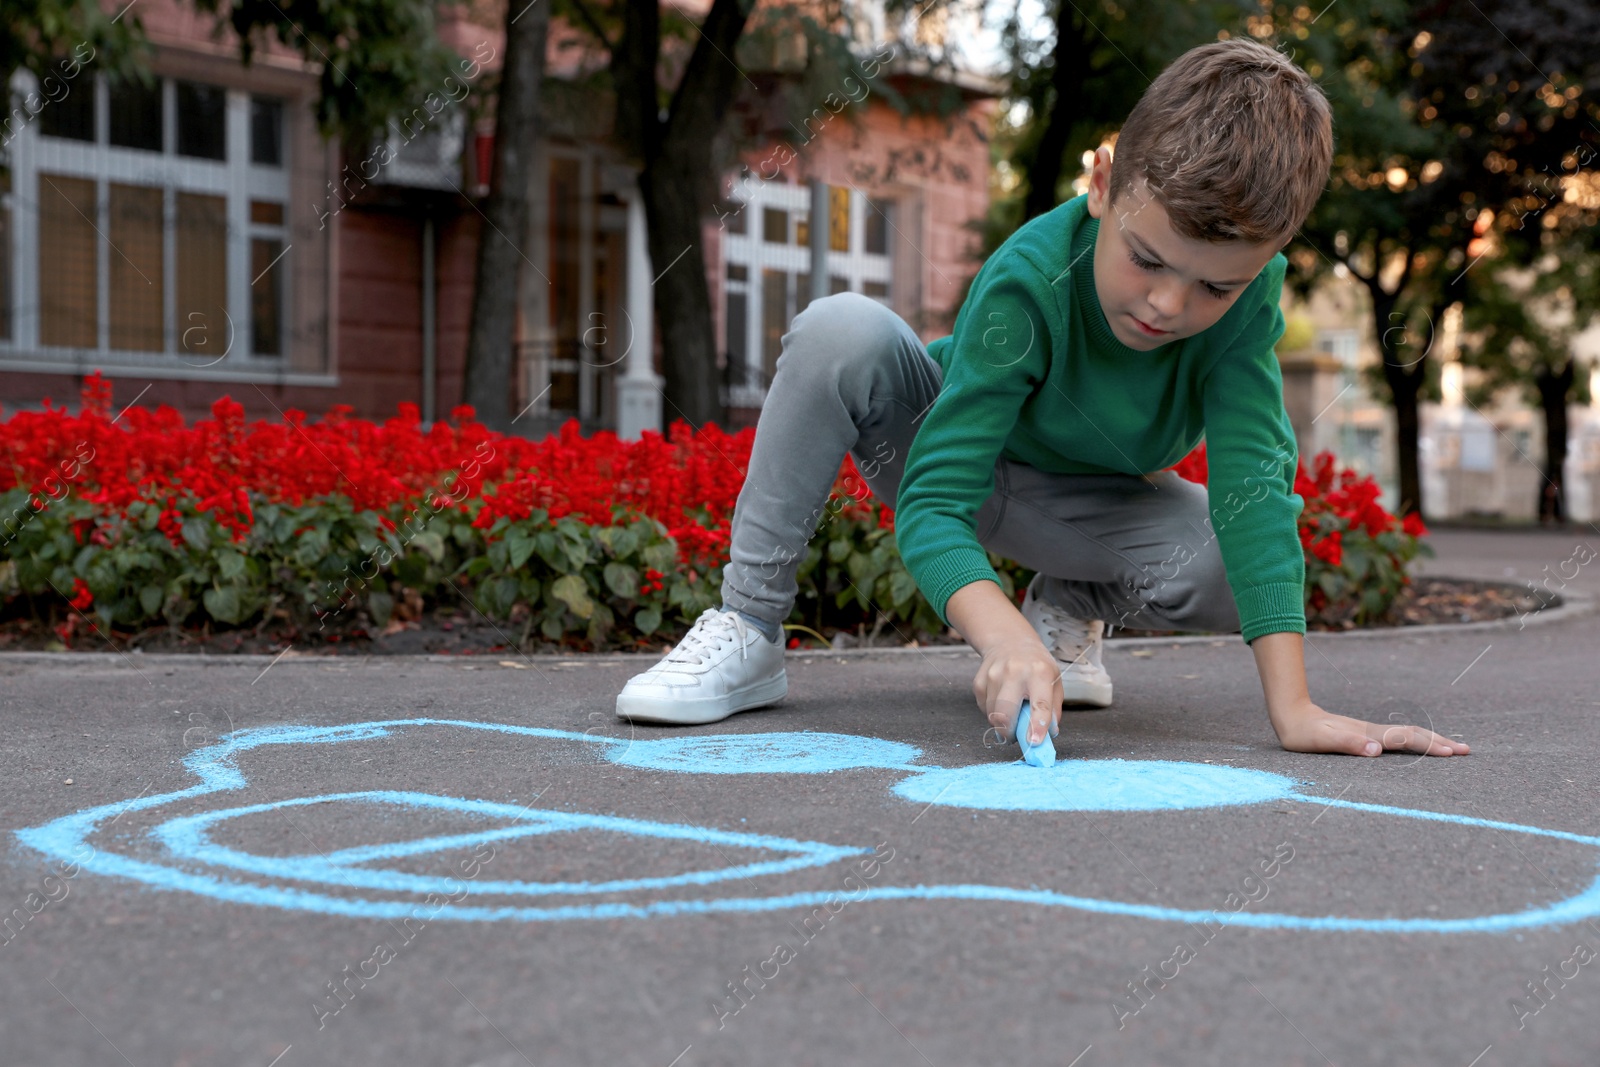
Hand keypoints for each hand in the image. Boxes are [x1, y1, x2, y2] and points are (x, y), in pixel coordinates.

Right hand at [973, 637, 1062, 745]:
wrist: (1009, 641)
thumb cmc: (1036, 665)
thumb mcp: (1054, 680)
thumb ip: (1053, 708)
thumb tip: (1049, 733)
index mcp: (1039, 672)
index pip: (1040, 704)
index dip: (1037, 726)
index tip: (1034, 743)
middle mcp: (1015, 672)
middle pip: (1005, 712)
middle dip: (1009, 732)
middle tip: (1015, 736)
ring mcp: (993, 675)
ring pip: (993, 714)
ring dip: (1001, 723)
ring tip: (1011, 714)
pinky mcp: (979, 681)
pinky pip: (984, 708)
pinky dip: (993, 712)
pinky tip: (1001, 701)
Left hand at [1271, 702, 1470, 757]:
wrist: (1292, 716)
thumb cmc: (1304, 733)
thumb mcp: (1322, 741)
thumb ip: (1348, 744)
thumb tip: (1376, 751)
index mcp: (1369, 735)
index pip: (1406, 740)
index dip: (1428, 746)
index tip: (1451, 753)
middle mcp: (1374, 733)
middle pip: (1414, 735)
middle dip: (1440, 742)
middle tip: (1466, 751)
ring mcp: (1371, 733)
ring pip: (1409, 735)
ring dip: (1432, 741)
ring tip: (1454, 747)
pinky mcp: (1366, 736)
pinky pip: (1399, 739)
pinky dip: (1417, 742)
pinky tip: (1423, 746)